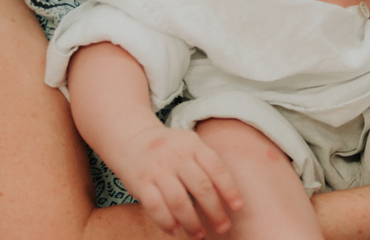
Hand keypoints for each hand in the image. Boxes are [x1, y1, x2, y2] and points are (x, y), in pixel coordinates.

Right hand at [120, 125, 242, 237]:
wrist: (132, 139)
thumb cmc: (170, 148)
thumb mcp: (190, 145)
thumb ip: (206, 164)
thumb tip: (228, 197)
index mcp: (193, 145)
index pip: (216, 168)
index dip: (229, 189)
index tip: (237, 207)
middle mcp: (176, 155)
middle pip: (201, 187)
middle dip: (214, 211)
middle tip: (223, 227)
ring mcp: (157, 169)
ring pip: (178, 200)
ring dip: (191, 222)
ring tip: (199, 234)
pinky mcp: (140, 183)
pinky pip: (155, 206)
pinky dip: (167, 222)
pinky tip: (175, 230)